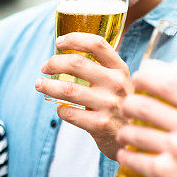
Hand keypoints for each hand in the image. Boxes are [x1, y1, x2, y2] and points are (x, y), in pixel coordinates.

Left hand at [35, 32, 132, 159]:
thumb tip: (68, 53)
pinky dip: (59, 110)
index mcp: (120, 69)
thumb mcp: (121, 82)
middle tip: (44, 67)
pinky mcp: (100, 125)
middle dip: (54, 63)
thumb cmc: (121, 105)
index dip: (74, 39)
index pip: (97, 44)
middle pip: (77, 63)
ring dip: (48, 86)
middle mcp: (116, 83)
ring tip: (39, 85)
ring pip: (67, 89)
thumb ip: (103, 68)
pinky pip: (69, 113)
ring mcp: (109, 104)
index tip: (58, 42)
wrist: (137, 137)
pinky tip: (60, 109)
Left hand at [116, 70, 176, 176]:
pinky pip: (133, 158)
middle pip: (144, 105)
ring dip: (125, 132)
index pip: (169, 84)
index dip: (148, 79)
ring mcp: (174, 150)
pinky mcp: (161, 172)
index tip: (138, 79)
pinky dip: (125, 155)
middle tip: (126, 108)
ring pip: (134, 132)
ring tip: (125, 134)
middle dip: (129, 105)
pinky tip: (126, 155)